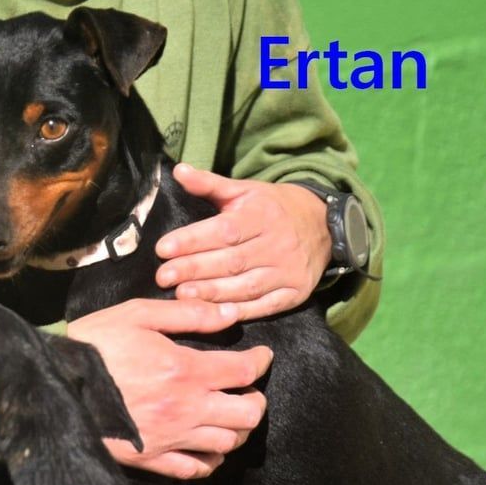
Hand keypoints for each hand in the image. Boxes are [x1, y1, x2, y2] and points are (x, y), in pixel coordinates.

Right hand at [67, 298, 271, 478]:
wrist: (55, 383)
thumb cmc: (96, 344)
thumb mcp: (139, 314)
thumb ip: (189, 315)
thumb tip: (230, 314)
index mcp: (186, 370)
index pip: (244, 371)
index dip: (261, 361)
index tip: (261, 355)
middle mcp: (186, 408)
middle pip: (248, 414)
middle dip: (256, 399)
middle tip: (246, 388)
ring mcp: (171, 438)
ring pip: (228, 444)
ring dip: (237, 427)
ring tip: (228, 413)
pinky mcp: (152, 459)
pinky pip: (196, 470)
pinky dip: (211, 459)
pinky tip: (206, 444)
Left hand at [155, 164, 331, 319]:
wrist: (323, 226)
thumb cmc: (273, 208)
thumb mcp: (245, 191)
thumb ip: (210, 184)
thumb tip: (178, 170)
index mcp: (263, 215)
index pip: (224, 230)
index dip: (193, 240)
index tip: (163, 248)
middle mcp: (277, 243)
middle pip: (231, 260)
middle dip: (194, 269)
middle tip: (162, 277)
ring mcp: (288, 271)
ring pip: (245, 286)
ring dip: (211, 293)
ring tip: (180, 296)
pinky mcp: (294, 294)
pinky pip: (264, 307)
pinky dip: (238, 312)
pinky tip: (213, 314)